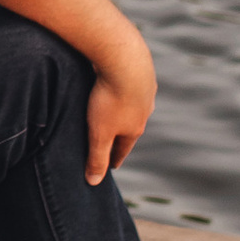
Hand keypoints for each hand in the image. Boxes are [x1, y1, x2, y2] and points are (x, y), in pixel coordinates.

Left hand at [85, 35, 156, 183]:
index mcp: (135, 127)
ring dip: (125, 110)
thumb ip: (97, 157)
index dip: (115, 158)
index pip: (124, 148)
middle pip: (131, 126)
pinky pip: (130, 82)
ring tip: (116, 113)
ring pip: (133, 104)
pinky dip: (124, 87)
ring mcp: (145, 89)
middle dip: (121, 134)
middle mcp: (145, 109)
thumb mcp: (99, 132)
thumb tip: (94, 182)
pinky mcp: (141, 69)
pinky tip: (118, 83)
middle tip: (112, 141)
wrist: (124, 57)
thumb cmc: (109, 98)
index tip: (111, 167)